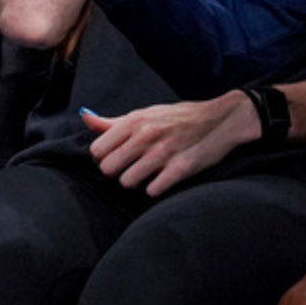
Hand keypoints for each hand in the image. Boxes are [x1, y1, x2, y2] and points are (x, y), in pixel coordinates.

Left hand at [82, 92, 261, 195]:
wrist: (220, 119)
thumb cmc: (178, 117)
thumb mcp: (146, 113)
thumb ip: (113, 122)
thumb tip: (85, 118)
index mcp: (135, 120)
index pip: (97, 150)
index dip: (105, 157)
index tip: (118, 156)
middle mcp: (146, 135)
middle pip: (108, 169)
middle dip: (118, 172)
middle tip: (132, 166)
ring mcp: (163, 153)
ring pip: (127, 182)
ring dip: (136, 181)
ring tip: (148, 173)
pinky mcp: (180, 168)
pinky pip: (152, 190)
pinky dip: (155, 188)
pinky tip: (163, 178)